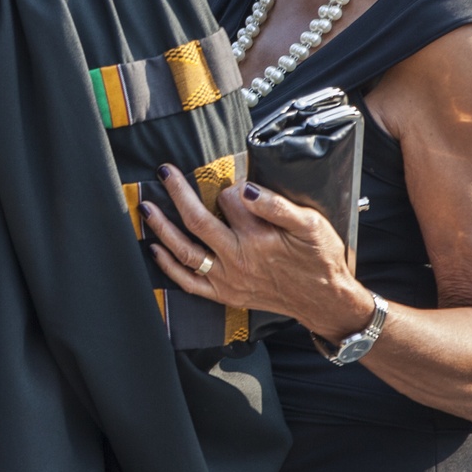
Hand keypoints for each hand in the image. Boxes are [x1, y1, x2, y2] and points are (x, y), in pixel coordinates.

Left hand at [144, 167, 373, 341]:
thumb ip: (277, 205)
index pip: (229, 201)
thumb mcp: (310, 224)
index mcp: (259, 237)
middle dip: (177, 193)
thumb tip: (246, 189)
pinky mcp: (226, 295)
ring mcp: (229, 279)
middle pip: (197, 222)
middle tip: (163, 172)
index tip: (230, 181)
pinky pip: (190, 283)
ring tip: (146, 207)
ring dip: (162, 228)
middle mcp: (239, 259)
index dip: (226, 186)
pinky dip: (169, 267)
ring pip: (186, 252)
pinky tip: (156, 249)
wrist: (324, 300)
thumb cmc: (320, 259)